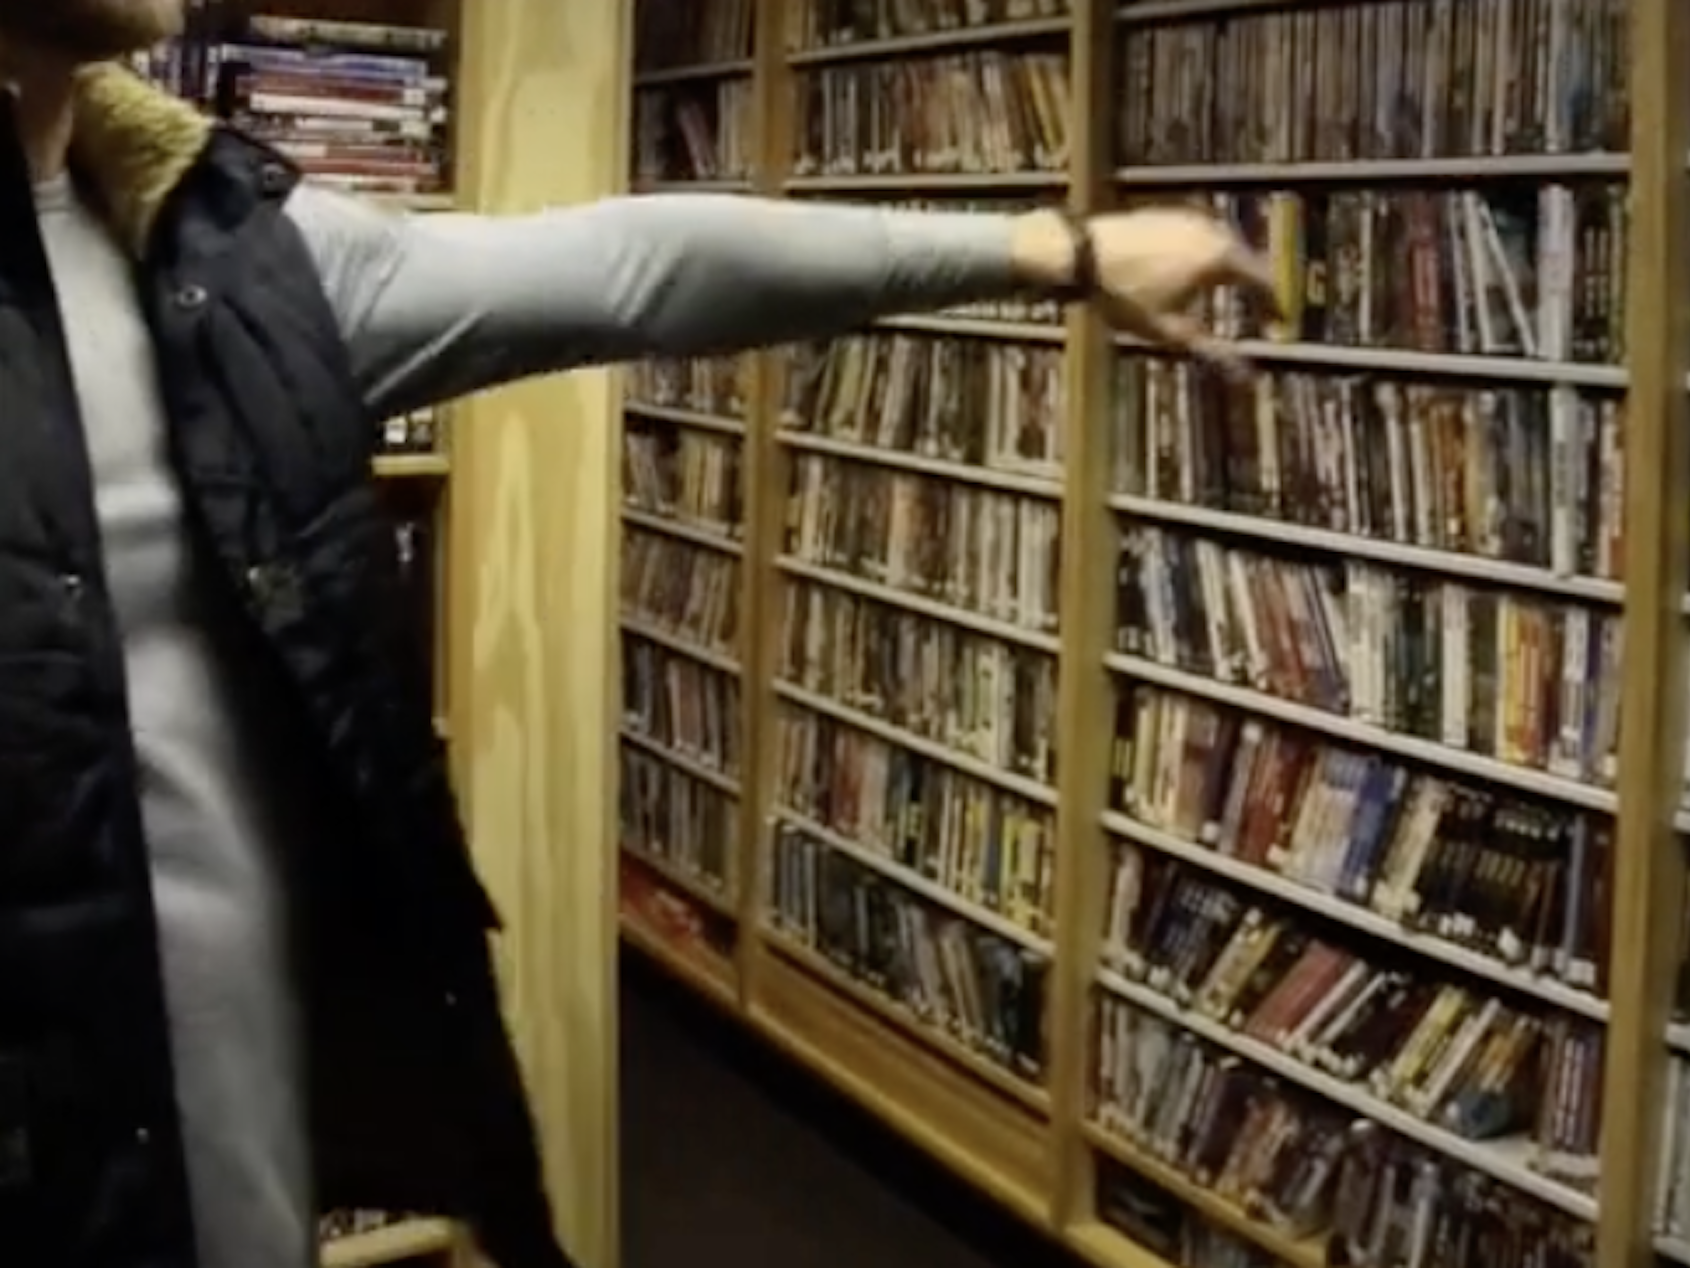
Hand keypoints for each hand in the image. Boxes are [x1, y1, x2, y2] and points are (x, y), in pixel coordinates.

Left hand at [1010, 206, 1278, 376]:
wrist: (1078, 254)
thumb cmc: (1124, 294)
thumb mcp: (1170, 332)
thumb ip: (1213, 353)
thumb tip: (1248, 379)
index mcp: (1221, 256)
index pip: (1263, 281)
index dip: (1273, 307)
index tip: (1278, 327)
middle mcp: (1212, 229)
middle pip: (1246, 259)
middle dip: (1254, 287)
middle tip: (1262, 311)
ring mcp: (1187, 216)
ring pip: (1222, 245)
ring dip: (1230, 269)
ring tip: (1230, 292)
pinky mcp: (1165, 213)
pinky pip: (1198, 236)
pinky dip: (1205, 256)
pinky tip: (1193, 272)